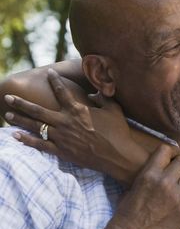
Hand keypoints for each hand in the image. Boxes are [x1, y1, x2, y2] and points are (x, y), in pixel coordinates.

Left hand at [4, 69, 147, 182]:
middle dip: (21, 103)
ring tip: (8, 115)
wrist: (118, 155)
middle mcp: (65, 121)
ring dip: (20, 120)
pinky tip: (16, 136)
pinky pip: (40, 145)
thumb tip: (96, 90)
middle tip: (8, 97)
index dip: (54, 81)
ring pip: (35, 126)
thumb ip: (103, 97)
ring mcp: (62, 137)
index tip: (48, 73)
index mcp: (77, 110)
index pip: (62, 91)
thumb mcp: (114, 109)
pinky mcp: (63, 151)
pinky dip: (27, 140)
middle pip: (37, 110)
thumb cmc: (118, 131)